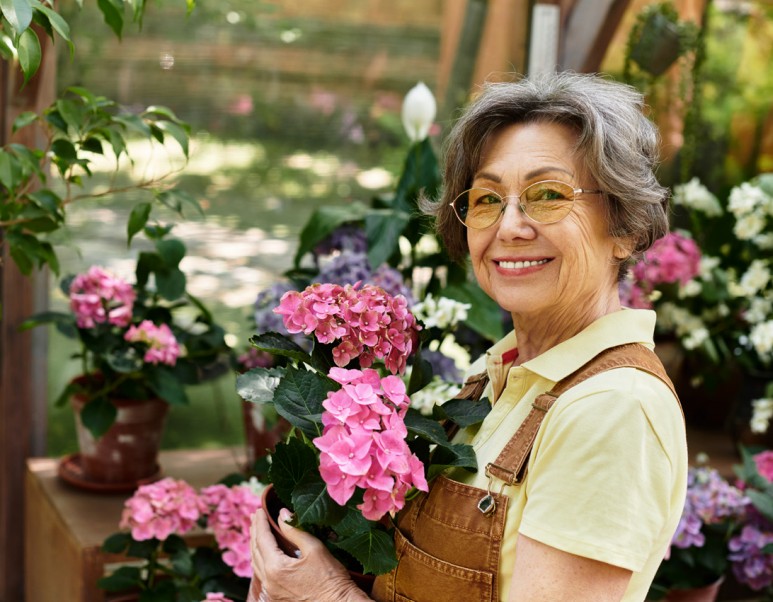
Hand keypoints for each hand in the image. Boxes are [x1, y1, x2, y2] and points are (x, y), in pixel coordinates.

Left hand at [249, 506, 371, 601]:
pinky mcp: (277, 596)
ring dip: (256, 546)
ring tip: (257, 532)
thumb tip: (282, 514)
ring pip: (256, 564)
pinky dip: (261, 559)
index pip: (262, 539)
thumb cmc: (330, 578)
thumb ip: (295, 530)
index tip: (259, 509)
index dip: (260, 522)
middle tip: (255, 517)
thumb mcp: (315, 549)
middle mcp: (269, 581)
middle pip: (255, 551)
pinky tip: (265, 554)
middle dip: (255, 532)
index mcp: (275, 568)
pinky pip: (263, 574)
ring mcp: (272, 591)